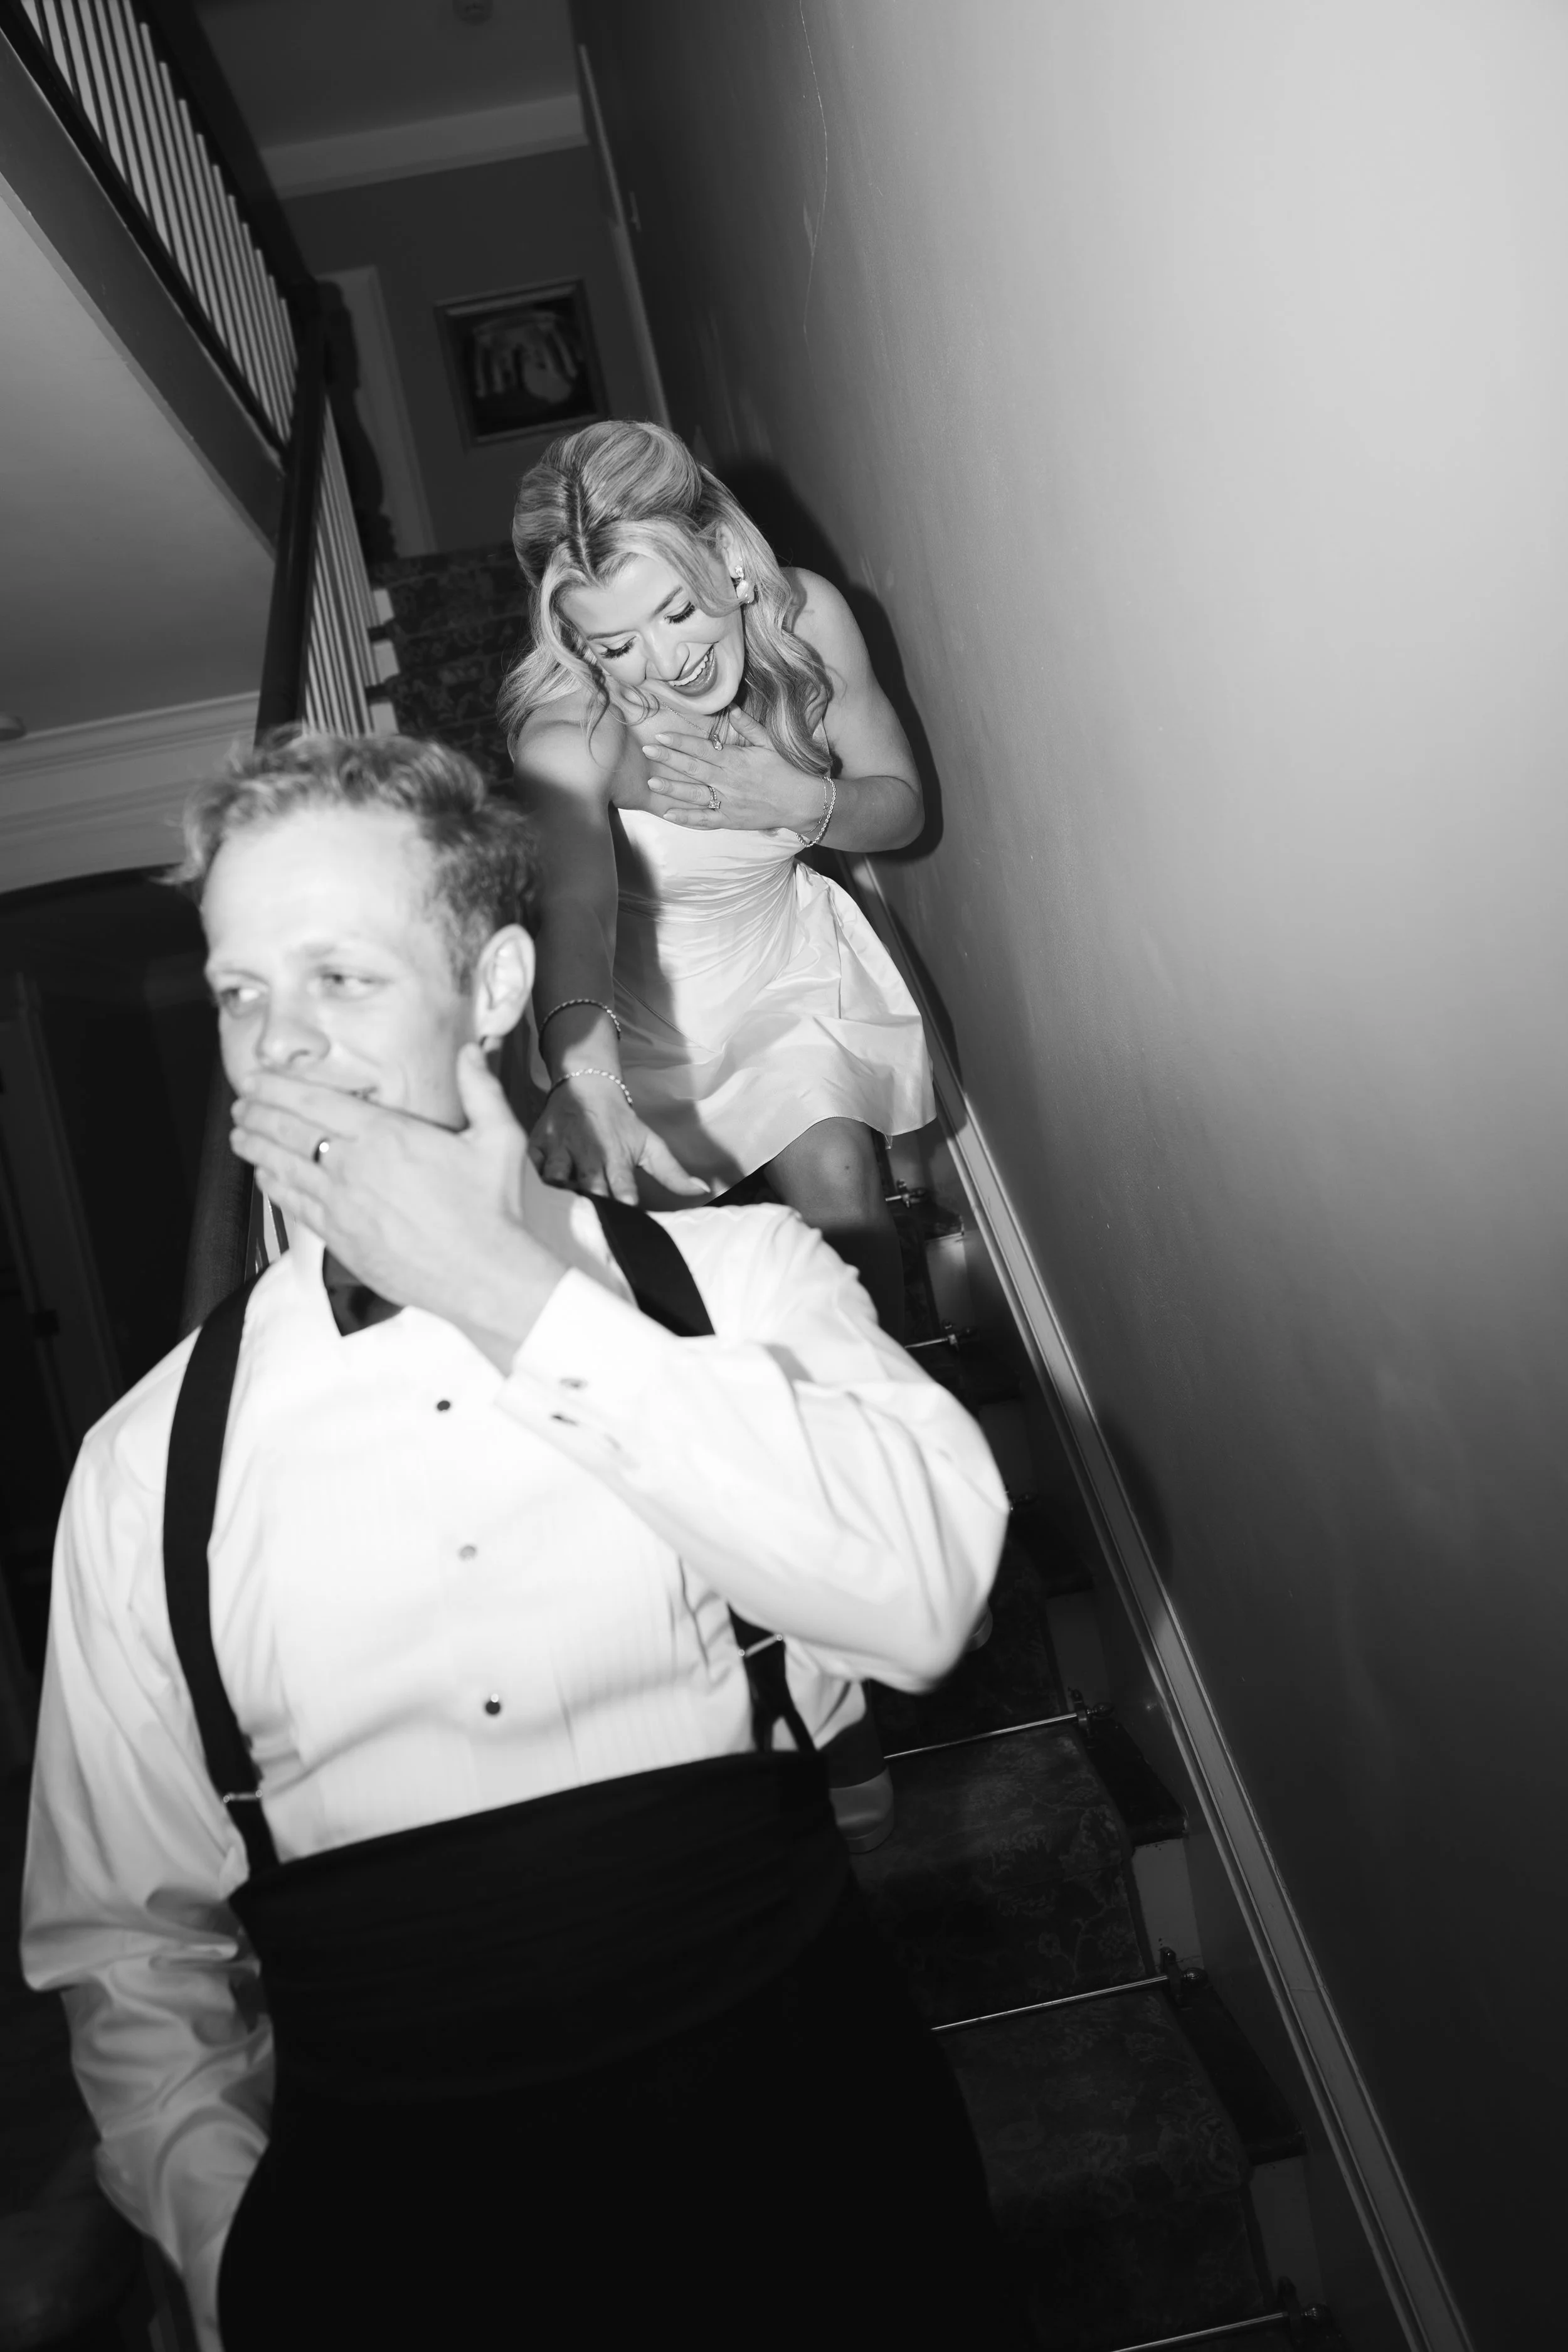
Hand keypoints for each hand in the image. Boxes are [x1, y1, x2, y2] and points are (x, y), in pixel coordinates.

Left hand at [230, 1048, 565, 1368]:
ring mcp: (342, 1204)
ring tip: (240, 1134)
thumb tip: (470, 1052)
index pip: (315, 1102)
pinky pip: (294, 1204)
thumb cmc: (490, 1208)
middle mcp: (354, 1165)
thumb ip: (481, 1091)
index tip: (256, 1079)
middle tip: (241, 1103)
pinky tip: (264, 1175)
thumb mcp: (498, 1139)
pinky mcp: (339, 1237)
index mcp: (387, 1135)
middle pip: (289, 1131)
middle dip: (258, 1113)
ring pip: (284, 1167)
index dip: (278, 1088)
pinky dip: (274, 1186)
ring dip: (256, 1147)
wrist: (480, 1274)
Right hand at [530, 1071, 709, 1204]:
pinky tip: (531, 1203)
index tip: (628, 1222)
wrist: (585, 1084)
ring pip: (555, 1178)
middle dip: (591, 1205)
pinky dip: (530, 1185)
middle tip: (595, 1228)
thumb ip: (672, 1172)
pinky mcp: (536, 1146)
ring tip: (560, 1219)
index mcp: (616, 1155)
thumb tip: (702, 1190)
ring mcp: (560, 1149)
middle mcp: (588, 1153)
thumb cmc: (619, 1122)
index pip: (622, 1185)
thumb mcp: (649, 1144)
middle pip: (588, 1185)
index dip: (624, 1203)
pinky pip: (530, 1170)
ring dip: (559, 1197)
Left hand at [642, 707, 826, 832]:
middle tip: (647, 752)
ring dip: (673, 789)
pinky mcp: (730, 820)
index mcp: (735, 760)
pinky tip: (669, 815)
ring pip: (695, 794)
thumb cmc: (784, 770)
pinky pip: (705, 820)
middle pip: (693, 768)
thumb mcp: (768, 743)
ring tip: (652, 783)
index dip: (681, 742)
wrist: (799, 801)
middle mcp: (728, 780)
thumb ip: (748, 726)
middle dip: (669, 759)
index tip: (661, 736)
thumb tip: (731, 708)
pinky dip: (688, 818)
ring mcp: (728, 802)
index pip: (702, 748)